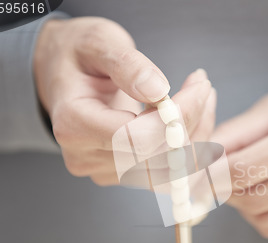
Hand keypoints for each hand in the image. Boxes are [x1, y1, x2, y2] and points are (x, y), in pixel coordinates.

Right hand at [34, 17, 215, 185]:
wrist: (65, 76)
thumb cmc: (79, 56)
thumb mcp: (98, 42)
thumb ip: (126, 64)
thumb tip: (158, 90)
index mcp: (73, 124)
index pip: (135, 137)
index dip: (176, 117)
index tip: (198, 87)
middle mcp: (85, 156)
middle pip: (156, 155)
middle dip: (191, 121)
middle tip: (203, 87)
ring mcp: (104, 171)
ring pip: (169, 169)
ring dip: (196, 134)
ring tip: (200, 97)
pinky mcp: (122, 175)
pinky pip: (168, 172)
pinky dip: (189, 146)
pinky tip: (193, 117)